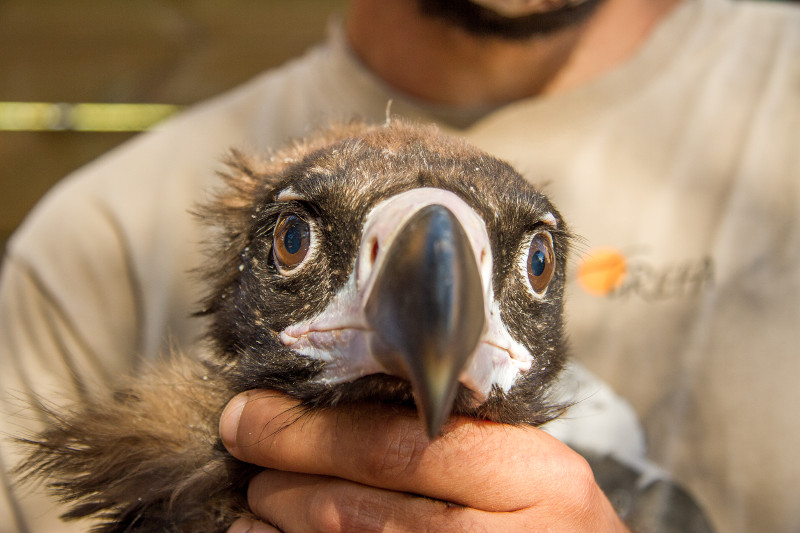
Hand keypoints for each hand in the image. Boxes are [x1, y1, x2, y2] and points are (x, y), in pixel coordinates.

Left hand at [220, 390, 628, 532]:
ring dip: (287, 526)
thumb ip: (455, 441)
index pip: (400, 446)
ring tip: (257, 504)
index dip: (310, 433)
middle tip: (248, 448)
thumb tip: (339, 412)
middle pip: (364, 508)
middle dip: (288, 476)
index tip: (253, 414)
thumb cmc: (557, 523)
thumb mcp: (531, 469)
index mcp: (535, 477)